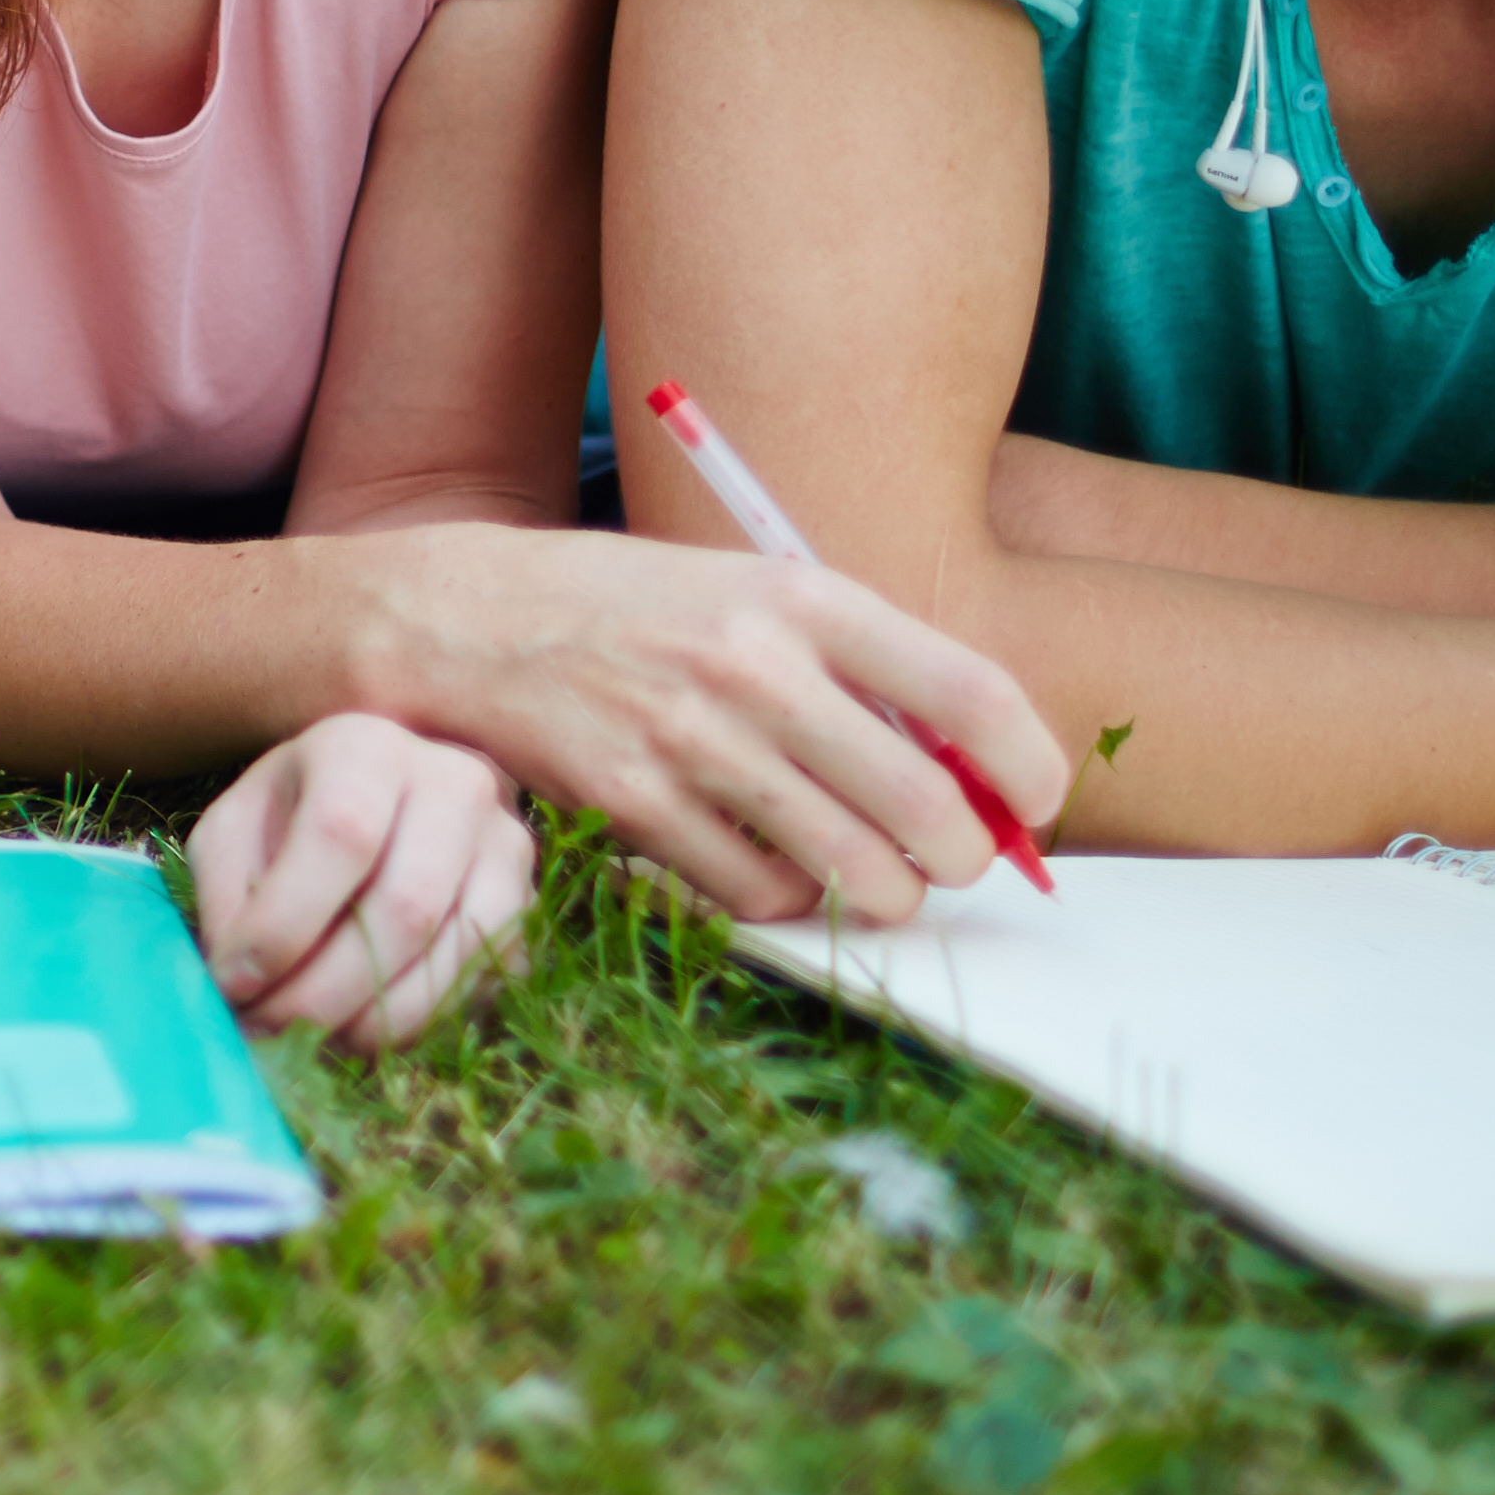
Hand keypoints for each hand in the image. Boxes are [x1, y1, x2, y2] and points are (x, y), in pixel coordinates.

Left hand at [193, 713, 534, 1049]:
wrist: (384, 794)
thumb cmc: (294, 814)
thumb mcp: (236, 831)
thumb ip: (228, 895)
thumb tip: (242, 979)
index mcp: (366, 749)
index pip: (340, 837)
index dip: (285, 925)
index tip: (235, 982)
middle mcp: (453, 784)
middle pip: (403, 907)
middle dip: (326, 991)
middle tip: (270, 1030)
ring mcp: (505, 844)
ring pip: (453, 951)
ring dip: (375, 1018)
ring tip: (313, 1039)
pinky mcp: (527, 903)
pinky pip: (483, 978)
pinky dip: (421, 1019)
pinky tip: (367, 1026)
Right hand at [330, 520, 1060, 925]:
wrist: (461, 618)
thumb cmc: (626, 607)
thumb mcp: (745, 590)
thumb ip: (853, 663)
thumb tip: (971, 766)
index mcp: (800, 596)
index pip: (970, 693)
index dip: (1030, 766)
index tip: (1033, 797)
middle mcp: (754, 665)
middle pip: (929, 806)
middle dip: (963, 856)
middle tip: (952, 859)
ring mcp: (690, 740)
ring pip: (856, 870)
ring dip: (887, 896)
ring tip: (878, 882)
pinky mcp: (632, 804)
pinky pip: (760, 894)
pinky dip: (788, 903)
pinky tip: (776, 874)